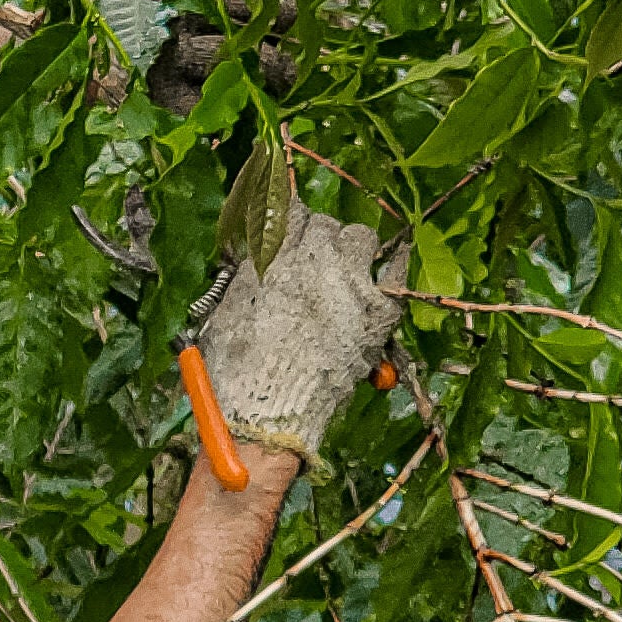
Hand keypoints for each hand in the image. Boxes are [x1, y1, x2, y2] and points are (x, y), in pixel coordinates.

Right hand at [194, 211, 406, 456]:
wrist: (272, 408)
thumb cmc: (239, 368)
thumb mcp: (228, 310)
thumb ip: (249, 277)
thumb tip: (259, 263)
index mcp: (275, 257)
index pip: (292, 213)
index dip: (292, 224)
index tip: (292, 235)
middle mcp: (315, 260)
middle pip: (326, 225)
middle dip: (320, 239)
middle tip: (316, 262)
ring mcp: (351, 282)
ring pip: (361, 237)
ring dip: (352, 249)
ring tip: (345, 271)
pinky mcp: (378, 309)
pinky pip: (393, 272)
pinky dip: (387, 271)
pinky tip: (383, 276)